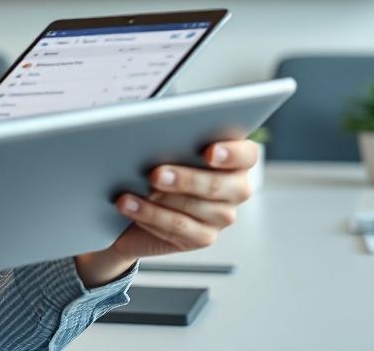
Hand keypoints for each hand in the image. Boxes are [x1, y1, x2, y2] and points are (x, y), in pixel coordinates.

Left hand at [74, 140, 256, 286]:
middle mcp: (235, 188)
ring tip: (127, 195)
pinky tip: (130, 208)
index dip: (231, 153)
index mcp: (233, 158)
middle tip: (155, 175)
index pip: (246, 154)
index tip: (209, 152)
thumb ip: (173, 140)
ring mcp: (222, 215)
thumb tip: (157, 137)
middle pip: (218, 185)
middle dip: (185, 179)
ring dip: (156, 202)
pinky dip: (150, 217)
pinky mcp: (203, 237)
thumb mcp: (165, 147)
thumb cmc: (154, 165)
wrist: (138, 206)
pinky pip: (179, 228)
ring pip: (194, 208)